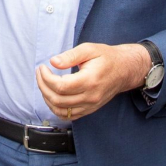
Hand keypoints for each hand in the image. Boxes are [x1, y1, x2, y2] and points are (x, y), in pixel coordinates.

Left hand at [35, 43, 150, 121]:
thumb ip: (70, 56)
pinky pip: (69, 116)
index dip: (46, 78)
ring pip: (61, 111)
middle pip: (58, 100)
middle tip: (40, 73)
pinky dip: (56, 109)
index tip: (42, 67)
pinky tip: (52, 95)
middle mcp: (90, 96)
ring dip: (47, 98)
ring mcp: (91, 105)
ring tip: (44, 83)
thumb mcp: (89, 49)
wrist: (125, 70)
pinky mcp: (90, 109)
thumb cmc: (107, 57)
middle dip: (43, 86)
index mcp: (90, 80)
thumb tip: (54, 62)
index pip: (61, 86)